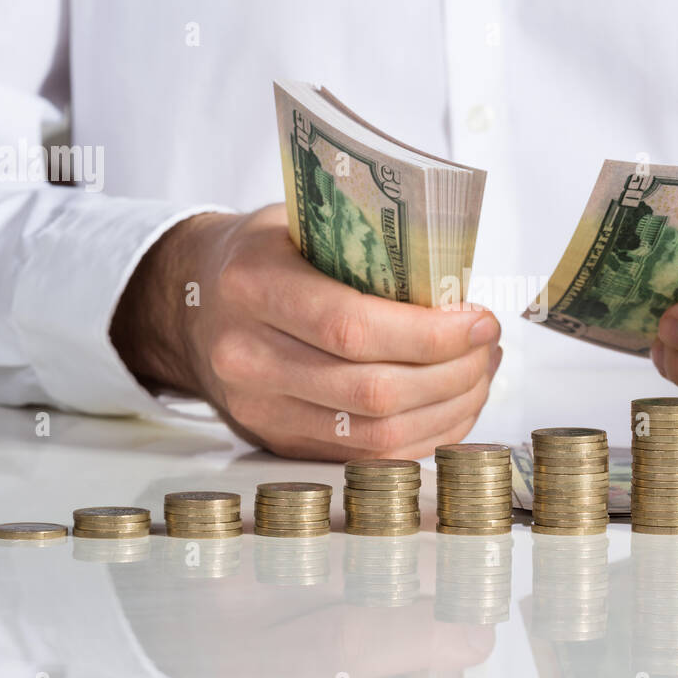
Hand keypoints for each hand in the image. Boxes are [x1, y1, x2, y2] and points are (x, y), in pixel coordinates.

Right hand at [111, 204, 501, 459]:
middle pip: (373, 391)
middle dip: (452, 373)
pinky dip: (426, 435)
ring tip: (479, 372)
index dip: (430, 333)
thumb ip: (367, 245)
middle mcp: (247, 356)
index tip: (479, 320)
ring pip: (377, 434)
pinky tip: (453, 404)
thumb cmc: (263, 253)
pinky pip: (369, 455)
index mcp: (252, 286)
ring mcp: (260, 409)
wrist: (190, 301)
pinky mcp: (279, 441)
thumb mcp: (301, 222)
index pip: (353, 327)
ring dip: (448, 408)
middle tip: (487, 346)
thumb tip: (459, 283)